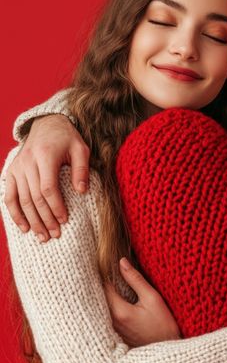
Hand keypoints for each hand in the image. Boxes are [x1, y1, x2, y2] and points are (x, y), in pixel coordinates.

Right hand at [4, 114, 89, 240]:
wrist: (47, 124)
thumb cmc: (67, 139)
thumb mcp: (81, 149)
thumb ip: (82, 169)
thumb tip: (82, 192)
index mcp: (45, 156)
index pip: (48, 187)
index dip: (56, 206)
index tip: (65, 220)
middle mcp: (27, 162)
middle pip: (34, 197)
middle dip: (45, 218)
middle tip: (55, 235)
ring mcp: (17, 168)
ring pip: (22, 200)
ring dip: (32, 220)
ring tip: (43, 237)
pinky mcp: (11, 172)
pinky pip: (9, 196)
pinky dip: (15, 213)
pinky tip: (24, 228)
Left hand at [104, 258, 180, 346]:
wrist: (167, 351)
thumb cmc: (163, 325)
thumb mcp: (152, 298)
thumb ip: (135, 280)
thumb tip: (122, 262)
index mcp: (120, 312)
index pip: (103, 287)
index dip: (104, 273)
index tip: (106, 263)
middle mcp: (111, 322)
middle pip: (98, 298)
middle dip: (101, 283)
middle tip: (103, 269)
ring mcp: (112, 331)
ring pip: (100, 307)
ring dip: (103, 295)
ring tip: (108, 282)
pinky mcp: (115, 335)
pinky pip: (105, 316)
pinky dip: (107, 306)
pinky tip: (114, 299)